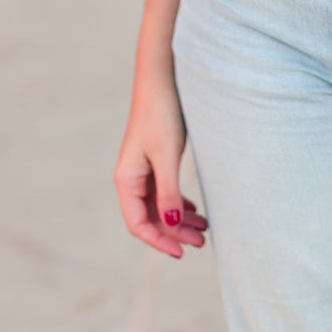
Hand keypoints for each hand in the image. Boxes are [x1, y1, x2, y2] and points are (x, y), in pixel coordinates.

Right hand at [114, 74, 207, 258]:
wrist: (162, 79)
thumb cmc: (162, 115)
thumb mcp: (167, 156)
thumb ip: (169, 193)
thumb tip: (172, 227)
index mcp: (126, 180)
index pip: (138, 224)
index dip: (159, 241)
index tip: (182, 252)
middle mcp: (131, 178)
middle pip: (150, 218)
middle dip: (175, 232)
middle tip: (202, 242)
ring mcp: (143, 169)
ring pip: (160, 206)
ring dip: (180, 219)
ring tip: (205, 229)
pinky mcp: (155, 160)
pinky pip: (164, 191)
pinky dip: (179, 203)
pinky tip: (194, 209)